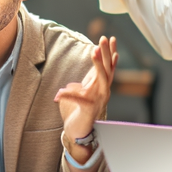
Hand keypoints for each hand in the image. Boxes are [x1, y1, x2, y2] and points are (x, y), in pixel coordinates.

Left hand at [57, 36, 118, 150]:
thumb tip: (75, 83)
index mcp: (100, 86)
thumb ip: (79, 86)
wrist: (77, 132)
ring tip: (94, 51)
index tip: (112, 39)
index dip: (110, 53)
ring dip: (98, 65)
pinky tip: (59, 93)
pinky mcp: (88, 109)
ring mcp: (98, 100)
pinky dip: (69, 94)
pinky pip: (79, 98)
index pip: (108, 66)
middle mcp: (103, 92)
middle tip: (104, 38)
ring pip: (101, 79)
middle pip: (108, 69)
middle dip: (106, 53)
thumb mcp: (78, 94)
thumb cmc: (77, 112)